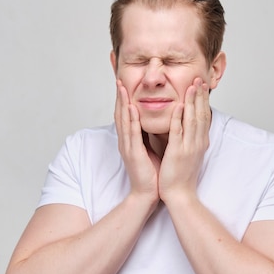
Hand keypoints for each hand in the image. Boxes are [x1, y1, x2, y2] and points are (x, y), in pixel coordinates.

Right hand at [114, 80, 160, 204]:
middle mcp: (126, 142)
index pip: (125, 116)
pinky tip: (131, 108)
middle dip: (120, 97)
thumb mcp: (150, 149)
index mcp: (130, 140)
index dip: (124, 100)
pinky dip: (131, 120)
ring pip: (123, 121)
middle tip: (119, 80)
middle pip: (120, 114)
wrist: (147, 194)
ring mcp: (128, 147)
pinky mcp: (134, 154)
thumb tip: (154, 122)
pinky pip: (132, 134)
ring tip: (122, 87)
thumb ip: (149, 135)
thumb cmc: (151, 173)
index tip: (125, 85)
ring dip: (122, 103)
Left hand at [159, 78, 210, 203]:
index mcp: (199, 142)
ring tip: (192, 86)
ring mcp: (188, 147)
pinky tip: (178, 106)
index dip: (203, 100)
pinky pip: (178, 133)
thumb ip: (187, 138)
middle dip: (200, 95)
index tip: (202, 85)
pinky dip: (178, 118)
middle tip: (200, 78)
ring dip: (192, 102)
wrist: (180, 194)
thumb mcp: (188, 153)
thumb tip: (185, 124)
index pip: (203, 117)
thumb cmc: (181, 175)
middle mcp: (197, 142)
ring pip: (192, 120)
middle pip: (201, 114)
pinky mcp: (177, 152)